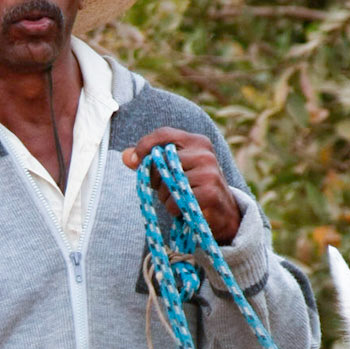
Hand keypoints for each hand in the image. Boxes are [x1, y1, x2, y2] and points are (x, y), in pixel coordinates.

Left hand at [122, 129, 242, 245]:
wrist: (224, 214)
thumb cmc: (193, 189)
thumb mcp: (173, 171)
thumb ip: (150, 162)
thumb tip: (126, 156)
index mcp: (197, 142)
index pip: (165, 134)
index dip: (145, 144)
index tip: (135, 159)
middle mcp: (204, 153)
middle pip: (162, 161)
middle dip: (156, 180)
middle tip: (166, 189)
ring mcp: (209, 172)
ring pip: (167, 183)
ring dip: (166, 197)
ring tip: (179, 199)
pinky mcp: (210, 193)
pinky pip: (175, 202)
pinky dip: (174, 209)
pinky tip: (184, 209)